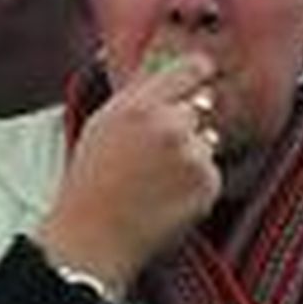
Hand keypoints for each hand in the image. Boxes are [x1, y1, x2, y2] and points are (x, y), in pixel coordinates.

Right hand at [36, 49, 220, 295]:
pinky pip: (211, 173)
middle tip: (158, 152)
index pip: (194, 67)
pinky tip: (167, 198)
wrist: (93, 238)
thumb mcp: (104, 122)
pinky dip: (196, 185)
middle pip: (202, 106)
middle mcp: (172, 125)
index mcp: (141, 105)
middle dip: (188, 123)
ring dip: (192, 155)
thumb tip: (167, 64)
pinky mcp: (208, 185)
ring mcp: (194, 156)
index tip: (202, 77)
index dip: (199, 72)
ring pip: (207, 141)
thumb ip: (139, 93)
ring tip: (156, 181)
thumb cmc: (91, 181)